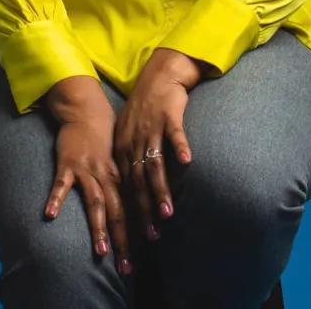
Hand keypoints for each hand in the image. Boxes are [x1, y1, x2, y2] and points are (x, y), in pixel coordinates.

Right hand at [44, 103, 133, 277]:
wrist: (86, 111)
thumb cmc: (102, 138)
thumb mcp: (117, 158)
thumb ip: (123, 180)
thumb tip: (137, 201)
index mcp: (119, 175)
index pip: (132, 206)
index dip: (140, 226)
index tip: (149, 246)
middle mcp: (105, 175)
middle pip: (117, 211)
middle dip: (123, 239)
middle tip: (127, 266)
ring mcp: (86, 170)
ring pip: (95, 202)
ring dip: (99, 227)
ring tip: (102, 250)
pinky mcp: (67, 164)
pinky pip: (61, 184)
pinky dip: (56, 198)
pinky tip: (50, 215)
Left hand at [112, 48, 205, 240]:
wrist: (159, 75)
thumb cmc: (146, 107)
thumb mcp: (130, 133)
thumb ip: (130, 158)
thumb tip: (130, 188)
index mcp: (122, 147)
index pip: (125, 185)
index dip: (131, 210)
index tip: (136, 235)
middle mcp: (134, 140)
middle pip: (137, 180)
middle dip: (144, 210)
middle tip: (151, 235)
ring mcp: (152, 128)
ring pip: (155, 164)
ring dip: (160, 190)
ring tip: (167, 213)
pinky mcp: (169, 115)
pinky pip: (175, 133)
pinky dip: (180, 147)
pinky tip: (188, 161)